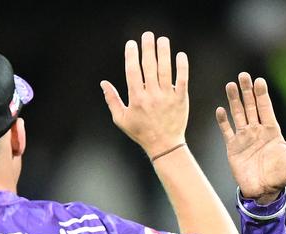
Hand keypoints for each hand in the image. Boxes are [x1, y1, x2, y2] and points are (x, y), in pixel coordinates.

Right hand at [101, 31, 187, 157]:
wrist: (165, 146)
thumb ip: (112, 100)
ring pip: (165, 70)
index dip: (132, 55)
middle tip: (148, 35)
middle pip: (149, 66)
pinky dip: (182, 67)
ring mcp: (167, 97)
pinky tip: (180, 55)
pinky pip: (182, 80)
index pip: (133, 71)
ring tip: (163, 40)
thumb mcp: (121, 119)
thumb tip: (103, 83)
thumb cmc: (141, 132)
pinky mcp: (180, 100)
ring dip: (164, 52)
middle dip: (148, 48)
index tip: (131, 44)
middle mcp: (151, 95)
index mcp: (136, 98)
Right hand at [216, 73, 285, 203]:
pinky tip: (220, 110)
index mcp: (272, 131)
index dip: (262, 94)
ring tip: (230, 85)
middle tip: (243, 75)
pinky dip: (223, 121)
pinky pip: (226, 131)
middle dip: (247, 91)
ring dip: (234, 100)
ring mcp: (244, 138)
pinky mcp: (233, 147)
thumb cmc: (281, 176)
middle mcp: (257, 131)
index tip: (259, 80)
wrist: (263, 191)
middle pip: (251, 106)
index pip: (266, 108)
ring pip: (238, 114)